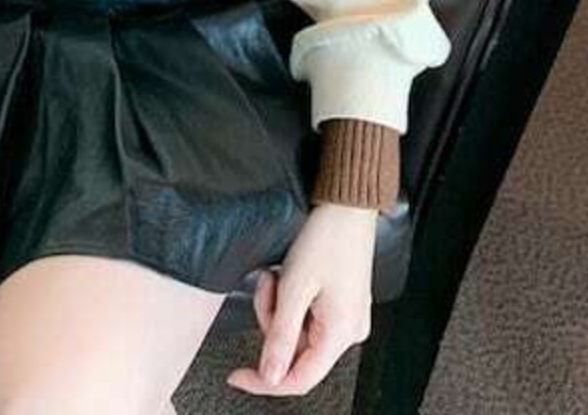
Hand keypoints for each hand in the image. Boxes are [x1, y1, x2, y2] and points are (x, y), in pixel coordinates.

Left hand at [226, 201, 377, 397]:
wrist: (347, 206)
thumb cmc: (327, 237)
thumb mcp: (294, 288)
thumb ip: (280, 336)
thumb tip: (269, 376)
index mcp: (342, 334)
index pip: (298, 380)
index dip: (264, 381)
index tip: (237, 375)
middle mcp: (350, 331)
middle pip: (295, 351)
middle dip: (271, 320)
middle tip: (268, 285)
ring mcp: (347, 317)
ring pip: (298, 331)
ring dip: (279, 305)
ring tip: (279, 274)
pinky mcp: (342, 303)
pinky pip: (307, 315)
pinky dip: (291, 299)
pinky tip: (291, 274)